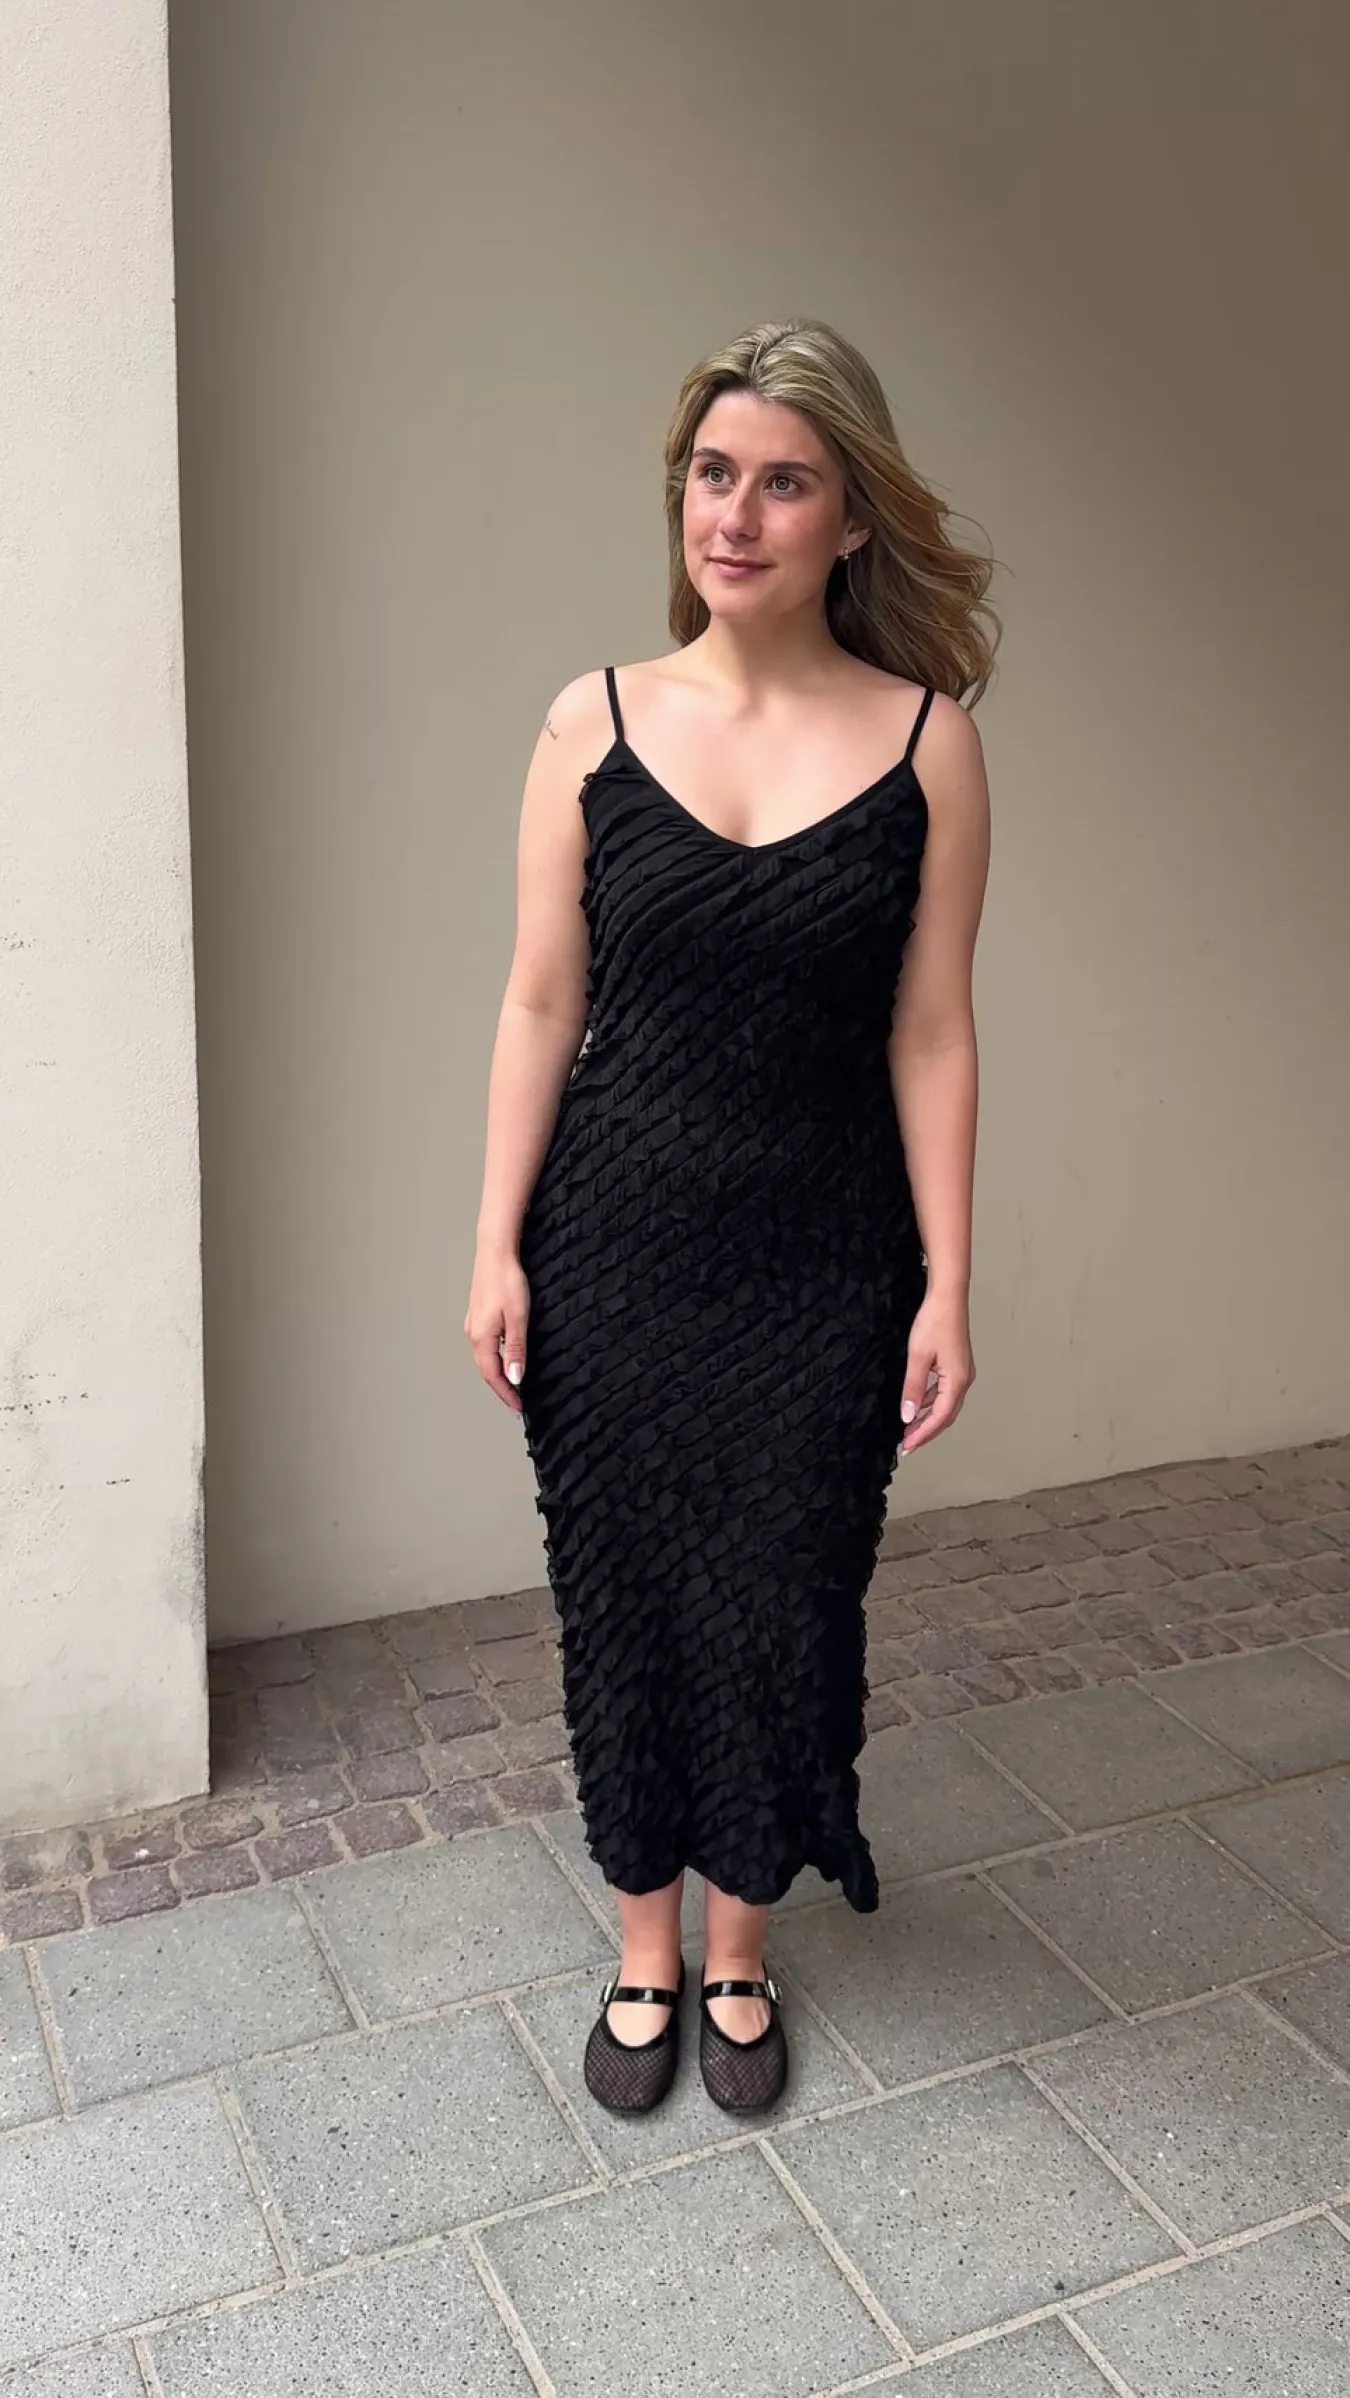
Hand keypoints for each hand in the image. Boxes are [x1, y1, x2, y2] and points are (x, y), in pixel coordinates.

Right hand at [464, 1247, 531, 1413]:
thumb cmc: (507, 1281)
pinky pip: (485, 1344)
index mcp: (481, 1337)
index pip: (493, 1375)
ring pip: (484, 1357)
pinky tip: (505, 1356)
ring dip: (497, 1373)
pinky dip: (495, 1357)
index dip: (506, 1393)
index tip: (519, 1408)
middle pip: (486, 1369)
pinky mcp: (478, 1314)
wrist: (495, 1251)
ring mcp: (473, 1324)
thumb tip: (515, 1377)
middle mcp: (473, 1333)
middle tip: (516, 1402)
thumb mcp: (518, 1318)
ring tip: (513, 1384)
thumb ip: (516, 1349)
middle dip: (501, 1387)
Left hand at [900, 1288, 974, 1453]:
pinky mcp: (957, 1364)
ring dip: (929, 1417)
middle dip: (927, 1431)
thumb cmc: (935, 1321)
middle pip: (946, 1415)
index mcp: (957, 1381)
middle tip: (908, 1443)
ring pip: (946, 1404)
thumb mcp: (918, 1357)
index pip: (940, 1417)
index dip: (923, 1434)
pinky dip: (932, 1401)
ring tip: (910, 1427)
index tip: (908, 1446)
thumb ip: (913, 1388)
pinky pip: (945, 1391)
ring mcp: (963, 1372)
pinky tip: (918, 1402)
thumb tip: (908, 1415)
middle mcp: (964, 1379)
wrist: (948, 1296)